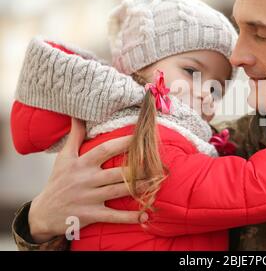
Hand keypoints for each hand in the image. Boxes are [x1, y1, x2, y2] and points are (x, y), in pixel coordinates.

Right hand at [29, 118, 147, 242]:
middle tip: (157, 163)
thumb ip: (74, 136)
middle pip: (117, 172)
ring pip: (119, 191)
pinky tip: (145, 216)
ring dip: (139, 188)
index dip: (124, 142)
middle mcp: (86, 180)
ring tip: (157, 182)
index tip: (141, 137)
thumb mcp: (63, 157)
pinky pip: (113, 216)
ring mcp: (89, 198)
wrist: (43, 213)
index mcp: (82, 164)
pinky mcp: (91, 215)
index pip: (106, 150)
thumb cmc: (57, 182)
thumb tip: (77, 114)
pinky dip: (129, 217)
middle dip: (137, 168)